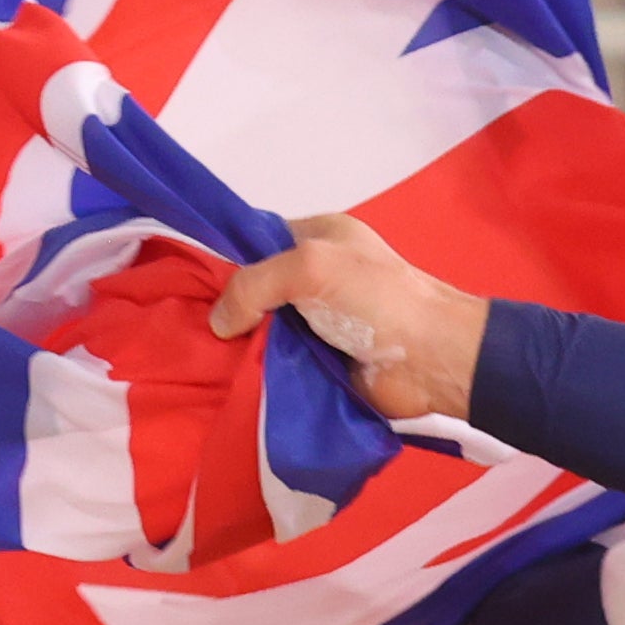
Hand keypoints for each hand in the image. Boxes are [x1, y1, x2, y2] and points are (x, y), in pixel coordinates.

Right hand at [207, 212, 485, 424]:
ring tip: (204, 362)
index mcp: (321, 239)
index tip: (191, 284)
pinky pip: (282, 368)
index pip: (260, 242)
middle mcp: (319, 279)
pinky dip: (262, 376)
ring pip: (266, 334)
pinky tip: (230, 385)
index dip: (229, 261)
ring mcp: (321, 324)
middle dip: (231, 311)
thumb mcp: (310, 267)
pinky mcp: (324, 365)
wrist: (432, 360)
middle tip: (192, 331)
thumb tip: (218, 323)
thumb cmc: (377, 299)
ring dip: (243, 349)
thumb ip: (255, 284)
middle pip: (258, 292)